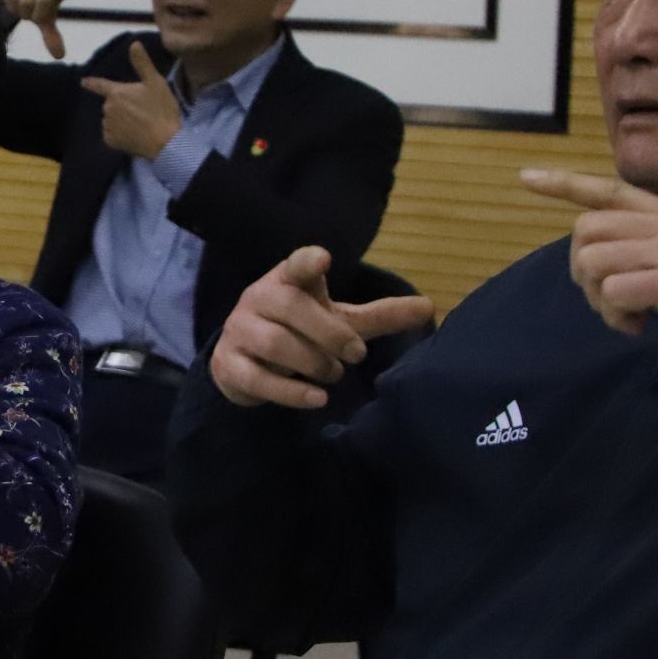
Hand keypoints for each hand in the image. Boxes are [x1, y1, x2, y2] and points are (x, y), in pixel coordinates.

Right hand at [0, 0, 99, 59]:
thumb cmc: (33, 0)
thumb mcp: (43, 18)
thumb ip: (52, 35)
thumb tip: (60, 56)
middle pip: (41, 4)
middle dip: (32, 14)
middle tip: (30, 11)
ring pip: (25, 2)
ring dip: (20, 10)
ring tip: (20, 4)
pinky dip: (10, 5)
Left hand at [82, 41, 180, 160]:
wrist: (165, 141)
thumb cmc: (161, 110)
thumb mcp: (155, 83)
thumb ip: (142, 63)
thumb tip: (134, 44)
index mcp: (117, 92)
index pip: (100, 85)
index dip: (92, 83)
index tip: (82, 82)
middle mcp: (108, 108)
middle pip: (111, 104)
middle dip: (122, 105)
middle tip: (142, 110)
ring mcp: (108, 126)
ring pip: (111, 120)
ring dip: (121, 120)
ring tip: (139, 123)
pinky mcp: (110, 141)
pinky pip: (111, 135)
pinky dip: (120, 135)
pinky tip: (133, 135)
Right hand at [210, 246, 434, 408]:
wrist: (246, 362)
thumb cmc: (299, 332)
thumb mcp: (339, 320)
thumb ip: (379, 316)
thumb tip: (429, 307)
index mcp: (286, 281)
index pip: (294, 265)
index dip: (307, 262)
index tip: (323, 260)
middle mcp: (257, 299)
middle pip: (290, 306)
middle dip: (328, 332)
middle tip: (356, 355)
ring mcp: (238, 331)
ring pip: (275, 343)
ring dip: (313, 362)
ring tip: (333, 375)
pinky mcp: (228, 365)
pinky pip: (258, 378)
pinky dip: (291, 391)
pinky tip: (317, 398)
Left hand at [521, 168, 657, 369]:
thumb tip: (612, 264)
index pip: (610, 189)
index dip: (564, 184)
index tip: (526, 178)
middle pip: (586, 230)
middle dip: (581, 271)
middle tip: (609, 301)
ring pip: (593, 260)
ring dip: (597, 299)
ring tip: (629, 317)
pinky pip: (615, 292)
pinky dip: (615, 316)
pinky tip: (640, 328)